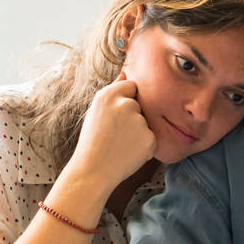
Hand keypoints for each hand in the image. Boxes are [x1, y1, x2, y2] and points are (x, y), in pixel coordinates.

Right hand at [69, 75, 156, 192]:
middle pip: (139, 104)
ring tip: (119, 144)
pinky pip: (151, 137)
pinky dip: (143, 145)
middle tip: (114, 134)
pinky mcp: (149, 138)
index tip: (115, 116)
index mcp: (108, 95)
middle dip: (132, 117)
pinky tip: (128, 153)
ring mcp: (139, 121)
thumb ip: (113, 90)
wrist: (93, 171)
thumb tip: (126, 72)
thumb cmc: (93, 141)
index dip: (125, 101)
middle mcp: (125, 105)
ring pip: (145, 121)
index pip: (131, 86)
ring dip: (138, 132)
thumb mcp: (96, 111)